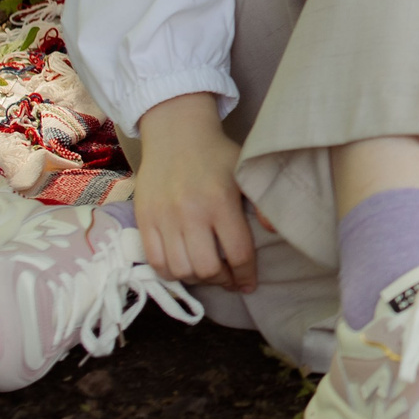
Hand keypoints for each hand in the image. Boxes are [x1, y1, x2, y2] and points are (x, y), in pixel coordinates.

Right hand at [133, 93, 256, 292]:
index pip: (238, 253)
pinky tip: (183, 266)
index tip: (249, 284)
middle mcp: (191, 213)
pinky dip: (170, 272)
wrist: (176, 134)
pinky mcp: (144, 220)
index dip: (246, 275)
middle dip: (222, 280)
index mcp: (221, 201)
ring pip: (180, 270)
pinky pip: (155, 262)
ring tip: (207, 272)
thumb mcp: (246, 171)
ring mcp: (164, 218)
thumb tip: (274, 231)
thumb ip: (261, 202)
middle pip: (207, 268)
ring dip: (197, 279)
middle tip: (229, 277)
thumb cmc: (217, 155)